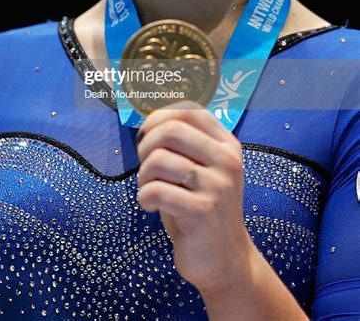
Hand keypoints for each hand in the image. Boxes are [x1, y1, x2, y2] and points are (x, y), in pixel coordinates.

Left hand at [135, 99, 253, 298]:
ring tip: (150, 190)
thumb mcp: (200, 168)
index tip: (147, 136)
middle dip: (145, 146)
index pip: (188, 110)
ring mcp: (218, 186)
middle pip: (170, 130)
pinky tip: (151, 206)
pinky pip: (156, 190)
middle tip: (146, 167)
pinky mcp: (203, 211)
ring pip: (159, 160)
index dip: (158, 117)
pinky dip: (144, 197)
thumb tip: (147, 119)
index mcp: (227, 145)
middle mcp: (227, 161)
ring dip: (143, 176)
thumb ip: (183, 143)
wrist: (224, 259)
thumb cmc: (201, 207)